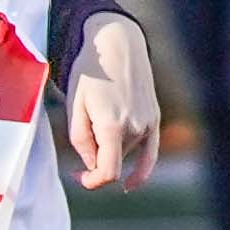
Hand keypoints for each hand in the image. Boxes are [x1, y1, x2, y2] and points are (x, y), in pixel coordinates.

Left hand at [61, 12, 161, 192]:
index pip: (108, 171)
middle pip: (113, 159)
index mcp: (113, 126)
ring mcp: (148, 123)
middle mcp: (135, 128)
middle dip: (96, 154)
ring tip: (100, 110)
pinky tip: (132, 184)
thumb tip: (92, 165)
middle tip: (83, 125)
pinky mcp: (154, 118)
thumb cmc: (90, 72)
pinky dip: (141, 170)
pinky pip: (151, 153)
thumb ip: (81, 140)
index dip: (92, 181)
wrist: (118, 44)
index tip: (80, 178)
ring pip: (125, 151)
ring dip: (110, 145)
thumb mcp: (74, 105)